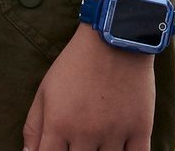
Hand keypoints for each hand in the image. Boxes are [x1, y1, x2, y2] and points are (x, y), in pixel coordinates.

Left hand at [24, 24, 153, 150]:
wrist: (116, 36)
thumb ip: (34, 126)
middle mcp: (86, 133)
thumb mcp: (46, 90)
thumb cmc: (75, 62)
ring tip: (96, 145)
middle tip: (79, 144)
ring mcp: (115, 132)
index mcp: (59, 125)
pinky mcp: (140, 127)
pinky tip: (120, 150)